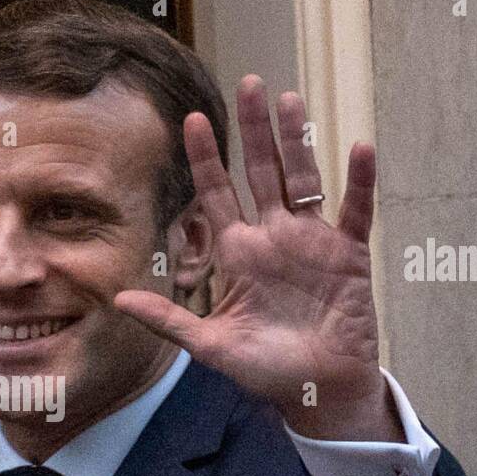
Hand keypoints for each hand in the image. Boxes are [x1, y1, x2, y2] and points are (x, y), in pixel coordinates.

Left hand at [114, 75, 401, 441]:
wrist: (317, 391)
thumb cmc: (265, 371)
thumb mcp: (210, 345)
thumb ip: (168, 319)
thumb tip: (117, 300)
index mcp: (239, 254)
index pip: (217, 195)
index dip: (205, 159)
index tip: (189, 120)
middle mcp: (273, 238)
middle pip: (261, 172)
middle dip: (253, 130)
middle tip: (248, 84)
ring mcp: (312, 242)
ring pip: (304, 178)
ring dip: (298, 141)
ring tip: (290, 100)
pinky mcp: (349, 254)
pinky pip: (354, 211)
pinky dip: (359, 182)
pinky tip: (359, 148)